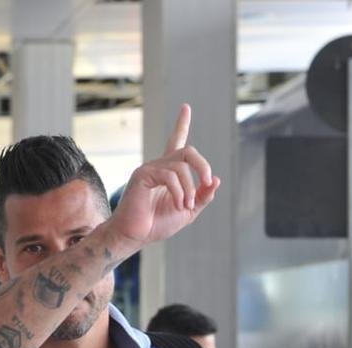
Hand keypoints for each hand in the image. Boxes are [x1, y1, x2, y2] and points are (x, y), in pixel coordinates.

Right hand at [109, 104, 220, 246]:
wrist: (135, 236)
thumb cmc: (157, 224)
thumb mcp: (188, 211)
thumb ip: (202, 197)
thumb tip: (216, 180)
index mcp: (169, 172)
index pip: (176, 142)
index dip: (181, 124)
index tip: (186, 107)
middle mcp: (159, 166)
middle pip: (188, 151)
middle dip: (203, 165)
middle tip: (208, 182)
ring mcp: (150, 169)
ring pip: (181, 167)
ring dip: (189, 189)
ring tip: (185, 206)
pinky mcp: (142, 175)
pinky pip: (169, 176)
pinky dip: (179, 192)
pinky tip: (178, 205)